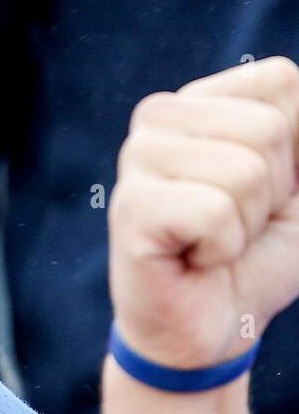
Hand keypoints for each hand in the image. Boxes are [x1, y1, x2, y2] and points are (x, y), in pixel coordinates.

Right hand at [108, 56, 298, 368]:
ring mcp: (136, 158)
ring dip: (246, 225)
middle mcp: (157, 117)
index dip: (297, 148)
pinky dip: (222, 249)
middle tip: (233, 225)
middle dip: (272, 193)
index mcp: (198, 101)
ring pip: (245, 171)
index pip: (282, 82)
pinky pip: (215, 212)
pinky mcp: (130, 206)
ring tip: (210, 243)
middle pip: (267, 128)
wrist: (210, 331)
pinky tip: (191, 259)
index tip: (262, 191)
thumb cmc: (257, 255)